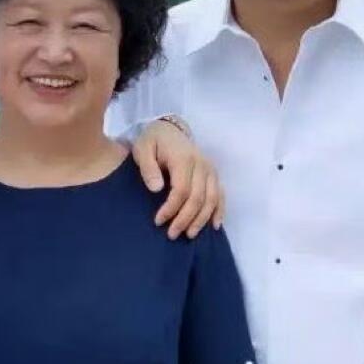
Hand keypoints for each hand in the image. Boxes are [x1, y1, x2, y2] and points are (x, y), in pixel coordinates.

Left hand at [131, 120, 224, 238]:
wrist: (169, 129)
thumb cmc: (153, 141)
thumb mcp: (143, 149)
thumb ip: (148, 168)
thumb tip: (157, 189)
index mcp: (183, 159)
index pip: (181, 190)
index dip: (171, 208)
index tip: (158, 221)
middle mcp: (201, 165)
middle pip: (198, 198)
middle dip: (185, 219)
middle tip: (172, 234)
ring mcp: (210, 170)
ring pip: (212, 199)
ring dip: (201, 219)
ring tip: (189, 234)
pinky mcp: (214, 174)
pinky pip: (221, 195)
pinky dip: (219, 211)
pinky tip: (214, 226)